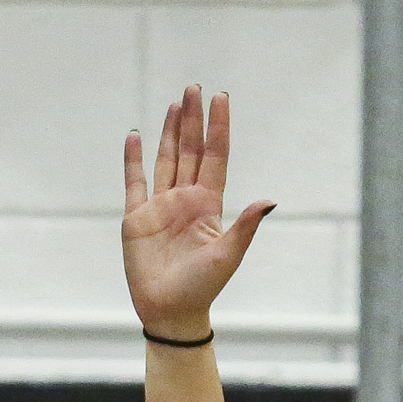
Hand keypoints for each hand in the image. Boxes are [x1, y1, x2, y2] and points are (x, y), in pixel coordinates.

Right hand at [121, 85, 273, 341]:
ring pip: (166, 160)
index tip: (221, 99)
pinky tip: (135, 136)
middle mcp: (186, 200)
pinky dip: (133, 159)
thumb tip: (269, 201)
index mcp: (209, 205)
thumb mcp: (228, 255)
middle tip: (195, 88)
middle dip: (193, 120)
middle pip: (191, 151)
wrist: (170, 312)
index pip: (215, 157)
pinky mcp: (137, 218)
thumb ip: (245, 225)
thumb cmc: (202, 288)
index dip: (218, 128)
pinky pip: (135, 182)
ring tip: (175, 104)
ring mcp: (161, 207)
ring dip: (170, 132)